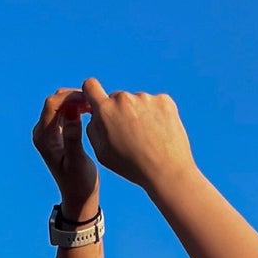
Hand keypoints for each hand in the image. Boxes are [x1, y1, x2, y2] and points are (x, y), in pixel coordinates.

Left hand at [32, 86, 98, 217]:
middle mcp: (42, 132)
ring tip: (94, 108)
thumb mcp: (77, 161)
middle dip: (74, 97)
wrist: (79, 196)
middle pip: (55, 101)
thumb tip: (72, 112)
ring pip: (61, 105)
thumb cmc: (79, 183)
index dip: (70, 97)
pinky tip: (90, 113)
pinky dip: (77, 109)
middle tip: (94, 103)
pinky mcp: (58, 133)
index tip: (89, 101)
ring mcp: (49, 132)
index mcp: (43, 138)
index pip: (52, 104)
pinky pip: (65, 112)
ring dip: (76, 102)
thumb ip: (73, 137)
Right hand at [77, 78, 196, 193]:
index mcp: (105, 110)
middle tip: (130, 135)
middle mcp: (124, 98)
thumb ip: (93, 128)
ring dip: (139, 114)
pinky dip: (156, 115)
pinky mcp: (164, 100)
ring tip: (148, 138)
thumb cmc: (131, 166)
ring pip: (137, 102)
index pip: (91, 86)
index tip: (97, 101)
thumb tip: (95, 113)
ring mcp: (145, 97)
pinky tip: (160, 133)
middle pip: (117, 98)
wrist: (166, 171)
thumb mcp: (101, 153)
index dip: (92, 93)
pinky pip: (155, 104)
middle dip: (119, 112)